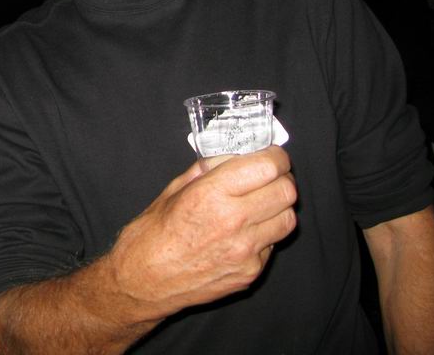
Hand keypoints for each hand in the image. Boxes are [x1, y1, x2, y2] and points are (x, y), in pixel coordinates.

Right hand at [106, 146, 296, 320]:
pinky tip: (244, 231)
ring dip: (278, 206)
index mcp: (211, 194)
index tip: (270, 154)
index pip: (268, 167)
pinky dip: (266, 233)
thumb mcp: (175, 188)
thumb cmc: (153, 233)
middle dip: (281, 178)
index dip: (275, 156)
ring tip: (260, 204)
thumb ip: (209, 169)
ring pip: (288, 218)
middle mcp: (233, 222)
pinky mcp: (251, 272)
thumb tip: (235, 155)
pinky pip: (273, 244)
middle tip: (268, 176)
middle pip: (287, 191)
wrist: (145, 279)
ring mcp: (246, 251)